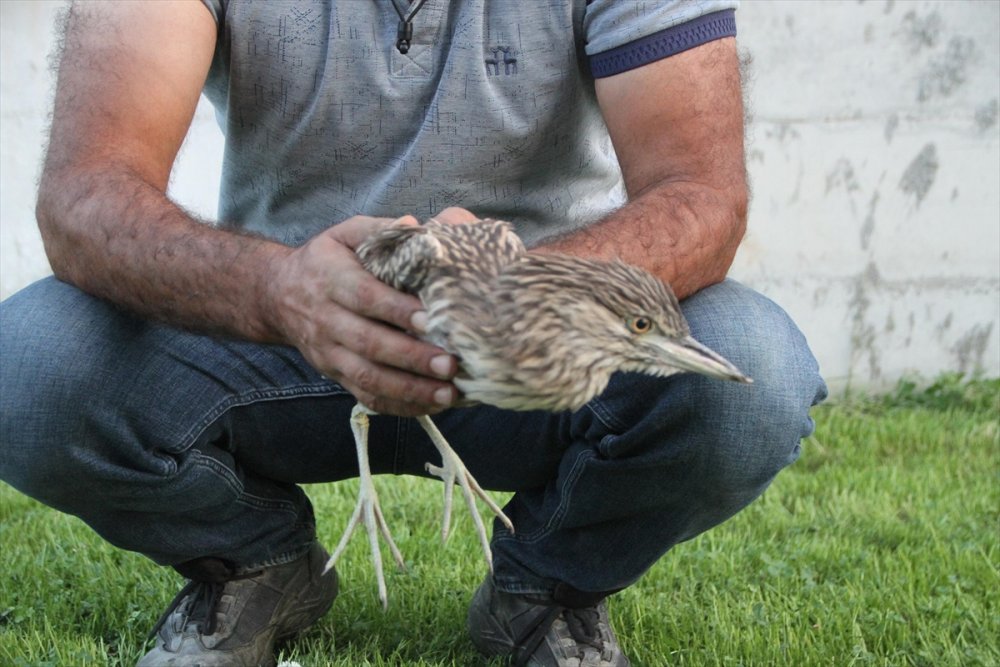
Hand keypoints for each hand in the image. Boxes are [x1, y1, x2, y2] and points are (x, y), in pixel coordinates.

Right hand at [267, 215, 458, 415]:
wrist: (278, 295)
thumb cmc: (325, 261)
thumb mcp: (344, 234)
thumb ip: (378, 230)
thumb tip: (414, 226)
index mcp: (331, 280)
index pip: (365, 297)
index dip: (397, 310)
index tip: (431, 318)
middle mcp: (327, 320)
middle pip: (369, 343)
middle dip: (412, 356)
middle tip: (450, 363)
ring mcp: (329, 353)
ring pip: (368, 376)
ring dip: (409, 388)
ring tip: (448, 392)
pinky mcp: (335, 375)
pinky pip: (366, 396)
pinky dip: (399, 405)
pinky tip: (432, 404)